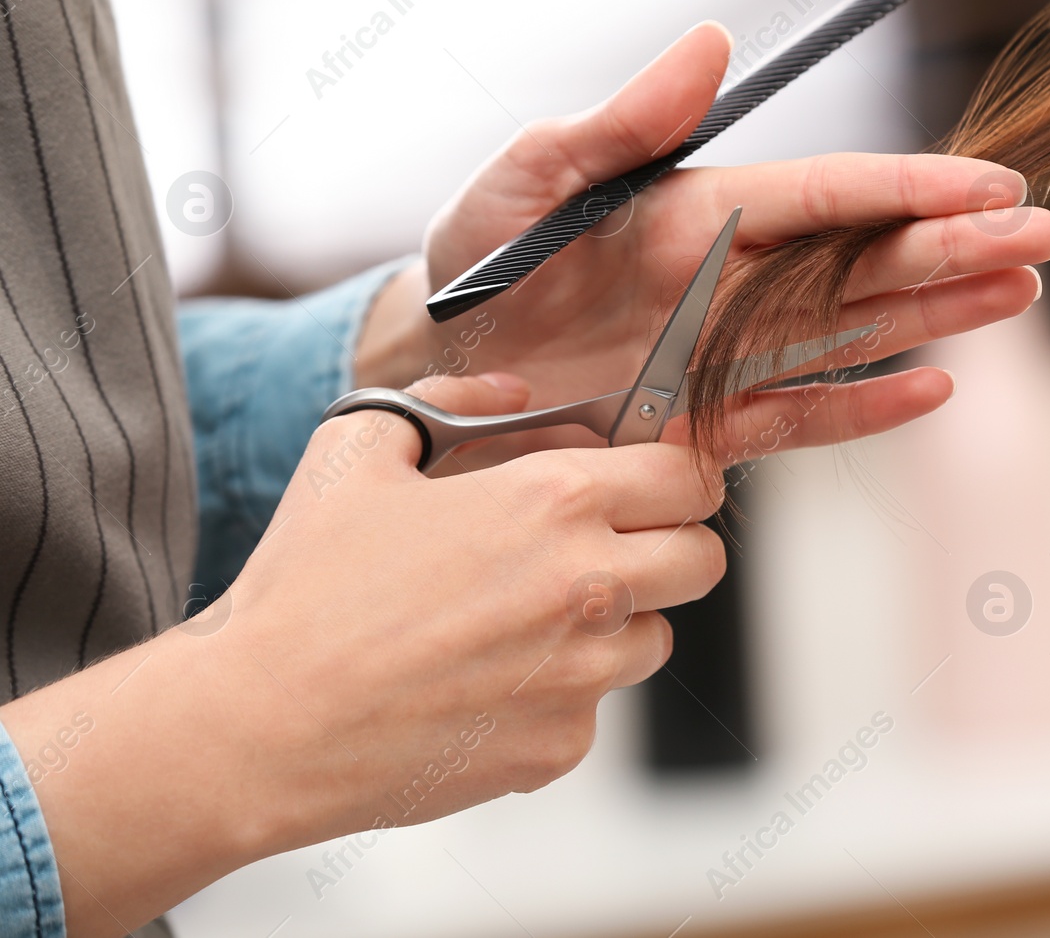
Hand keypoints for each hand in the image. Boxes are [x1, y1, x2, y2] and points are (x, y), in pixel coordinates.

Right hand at [4, 374, 723, 936]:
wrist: (258, 725)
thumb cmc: (303, 587)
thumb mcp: (359, 449)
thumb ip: (450, 397)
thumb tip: (513, 391)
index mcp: (554, 502)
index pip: (687, 478)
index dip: (678, 477)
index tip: (656, 487)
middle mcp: (587, 587)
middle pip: (702, 562)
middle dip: (672, 548)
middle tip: (616, 548)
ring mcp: (580, 676)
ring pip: (655, 640)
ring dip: (615, 625)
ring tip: (528, 620)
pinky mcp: (559, 747)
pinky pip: (593, 711)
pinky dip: (558, 697)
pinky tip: (484, 684)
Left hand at [357, 21, 1049, 465]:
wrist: (432, 370)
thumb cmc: (478, 259)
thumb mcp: (534, 176)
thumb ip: (623, 123)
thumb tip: (713, 44)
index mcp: (704, 209)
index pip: (830, 193)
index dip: (912, 188)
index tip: (993, 183)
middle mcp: (733, 281)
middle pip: (867, 259)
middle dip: (957, 246)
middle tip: (1042, 237)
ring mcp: (727, 356)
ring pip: (855, 331)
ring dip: (938, 314)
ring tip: (1018, 293)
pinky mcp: (708, 426)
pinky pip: (799, 416)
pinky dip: (864, 407)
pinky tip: (933, 389)